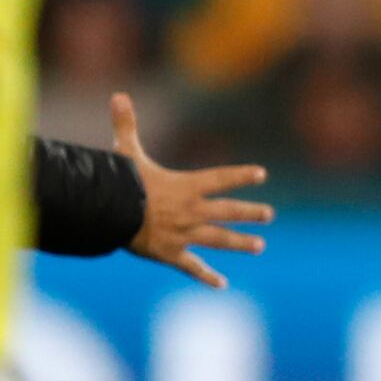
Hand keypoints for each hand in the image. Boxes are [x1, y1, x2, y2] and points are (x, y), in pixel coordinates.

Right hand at [113, 93, 269, 287]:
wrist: (111, 214)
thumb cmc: (119, 182)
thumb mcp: (125, 151)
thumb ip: (126, 125)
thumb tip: (118, 95)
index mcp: (186, 186)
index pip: (221, 178)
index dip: (241, 176)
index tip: (261, 175)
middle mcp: (191, 211)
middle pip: (228, 211)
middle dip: (250, 212)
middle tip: (269, 215)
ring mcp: (184, 235)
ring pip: (220, 240)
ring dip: (241, 243)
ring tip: (260, 246)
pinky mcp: (171, 255)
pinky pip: (193, 267)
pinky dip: (207, 277)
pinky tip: (222, 285)